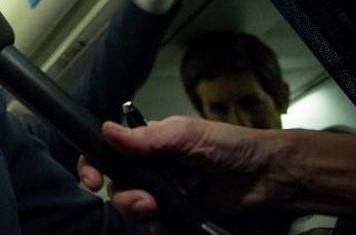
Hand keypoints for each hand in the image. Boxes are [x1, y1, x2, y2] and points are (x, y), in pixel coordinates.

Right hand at [80, 116, 285, 218]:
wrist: (265, 176)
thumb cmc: (227, 144)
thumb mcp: (185, 134)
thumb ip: (146, 138)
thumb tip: (106, 131)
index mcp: (145, 143)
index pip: (106, 152)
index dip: (91, 165)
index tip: (91, 179)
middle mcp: (149, 169)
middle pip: (115, 185)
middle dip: (122, 195)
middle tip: (143, 201)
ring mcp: (163, 193)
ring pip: (132, 207)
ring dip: (138, 210)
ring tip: (158, 208)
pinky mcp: (178, 216)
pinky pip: (157, 226)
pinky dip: (162, 225)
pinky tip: (176, 219)